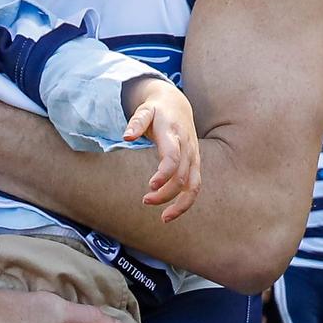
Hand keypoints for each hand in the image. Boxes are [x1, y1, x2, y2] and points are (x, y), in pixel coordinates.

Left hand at [122, 79, 200, 222]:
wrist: (177, 104)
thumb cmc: (156, 110)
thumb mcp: (144, 110)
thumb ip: (136, 122)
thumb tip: (126, 137)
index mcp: (174, 134)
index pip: (173, 158)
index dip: (164, 174)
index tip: (150, 186)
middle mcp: (188, 147)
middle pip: (181, 177)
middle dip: (166, 193)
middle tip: (145, 200)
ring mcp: (194, 157)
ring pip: (194, 186)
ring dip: (180, 204)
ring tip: (163, 218)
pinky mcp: (196, 164)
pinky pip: (196, 187)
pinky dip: (186, 202)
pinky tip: (171, 212)